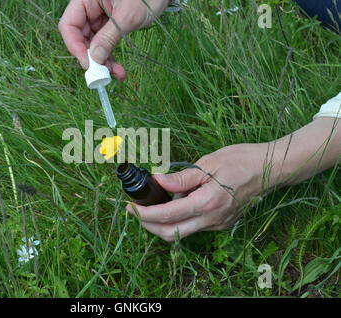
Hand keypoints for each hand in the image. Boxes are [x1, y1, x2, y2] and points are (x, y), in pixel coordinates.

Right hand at [58, 0, 169, 80]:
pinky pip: (104, 44)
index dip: (75, 46)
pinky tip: (119, 70)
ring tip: (117, 74)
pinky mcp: (110, 25)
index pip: (69, 24)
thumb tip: (95, 58)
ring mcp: (99, 17)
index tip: (88, 64)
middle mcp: (90, 7)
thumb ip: (109, 36)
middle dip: (91, 58)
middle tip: (103, 75)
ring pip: (93, 44)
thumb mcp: (129, 15)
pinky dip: (111, 58)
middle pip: (80, 37)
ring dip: (103, 62)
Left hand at [126, 143, 266, 241]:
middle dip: (148, 225)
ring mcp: (218, 224)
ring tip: (150, 205)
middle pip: (171, 233)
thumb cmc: (240, 160)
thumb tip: (157, 181)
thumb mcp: (207, 163)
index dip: (145, 214)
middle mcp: (212, 219)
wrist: (270, 168)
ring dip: (162, 223)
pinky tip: (173, 204)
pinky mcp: (221, 223)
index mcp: (207, 203)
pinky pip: (193, 226)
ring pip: (182, 232)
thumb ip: (181, 178)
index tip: (131, 208)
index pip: (167, 215)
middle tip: (134, 211)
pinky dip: (178, 219)